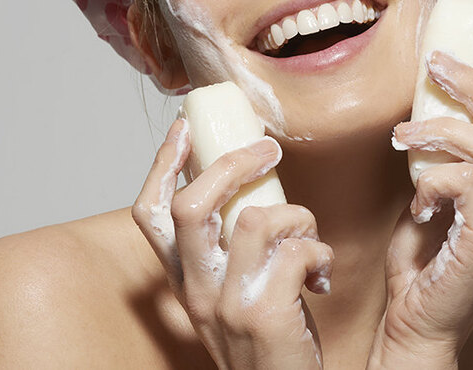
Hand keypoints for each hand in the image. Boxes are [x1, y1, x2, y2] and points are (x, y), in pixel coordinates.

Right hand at [132, 121, 333, 368]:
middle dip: (232, 163)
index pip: (151, 215)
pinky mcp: (264, 314)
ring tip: (309, 234)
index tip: (183, 130)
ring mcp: (226, 304)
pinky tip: (321, 274)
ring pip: (254, 219)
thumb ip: (229, 248)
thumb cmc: (267, 342)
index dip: (161, 166)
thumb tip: (249, 189)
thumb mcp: (231, 292)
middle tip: (267, 151)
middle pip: (191, 205)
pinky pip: (295, 251)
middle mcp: (197, 291)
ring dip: (296, 215)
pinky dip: (318, 251)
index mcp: (185, 280)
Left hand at [367, 14, 472, 367]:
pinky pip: (469, 184)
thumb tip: (420, 111)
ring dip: (444, 127)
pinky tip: (416, 197)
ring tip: (404, 132)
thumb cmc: (420, 257)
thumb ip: (436, 154)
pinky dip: (435, 178)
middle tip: (438, 60)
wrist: (416, 320)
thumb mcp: (426, 188)